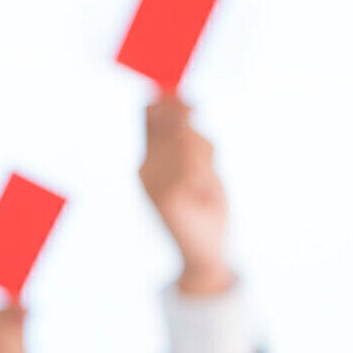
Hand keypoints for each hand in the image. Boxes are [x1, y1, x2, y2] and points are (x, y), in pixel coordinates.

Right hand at [138, 95, 231, 294]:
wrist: (205, 252)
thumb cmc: (206, 205)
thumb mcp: (200, 164)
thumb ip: (189, 135)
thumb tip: (185, 102)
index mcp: (148, 158)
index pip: (151, 112)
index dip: (171, 100)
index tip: (194, 106)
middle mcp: (144, 167)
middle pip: (179, 125)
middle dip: (201, 142)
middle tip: (206, 171)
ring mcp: (152, 181)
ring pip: (190, 144)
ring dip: (207, 162)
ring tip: (204, 188)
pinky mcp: (165, 195)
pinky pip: (196, 167)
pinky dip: (208, 180)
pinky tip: (202, 199)